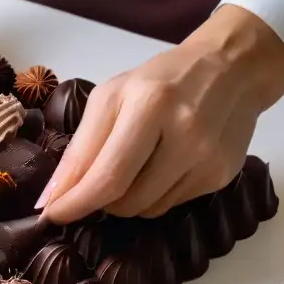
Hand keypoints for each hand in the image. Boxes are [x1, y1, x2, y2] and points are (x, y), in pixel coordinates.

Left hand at [38, 6, 283, 223]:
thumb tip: (53, 196)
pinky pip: (171, 205)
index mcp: (150, 105)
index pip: (107, 175)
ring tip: (134, 166)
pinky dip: (155, 194)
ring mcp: (208, 159)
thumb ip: (82, 147)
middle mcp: (185, 135)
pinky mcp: (222, 177)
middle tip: (93, 183)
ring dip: (127, 199)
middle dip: (98, 202)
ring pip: (147, 210)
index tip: (51, 214)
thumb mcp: (112, 97)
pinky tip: (163, 165)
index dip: (75, 203)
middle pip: (126, 201)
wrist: (232, 68)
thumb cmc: (160, 80)